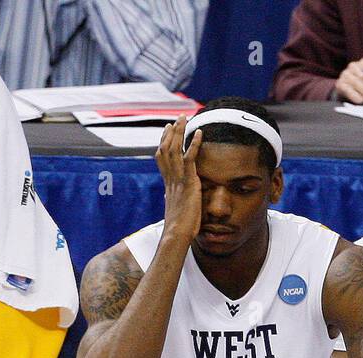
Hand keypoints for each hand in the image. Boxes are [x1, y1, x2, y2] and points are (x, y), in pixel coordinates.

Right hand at [155, 117, 202, 244]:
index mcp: (168, 184)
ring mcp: (178, 179)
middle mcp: (170, 179)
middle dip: (171, 133)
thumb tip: (172, 199)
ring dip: (180, 132)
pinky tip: (200, 132)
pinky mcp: (188, 182)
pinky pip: (191, 158)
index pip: (162, 159)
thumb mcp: (176, 210)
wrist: (177, 234)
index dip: (164, 143)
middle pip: (166, 149)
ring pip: (175, 149)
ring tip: (184, 118)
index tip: (167, 131)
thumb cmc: (178, 229)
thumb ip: (175, 200)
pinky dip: (195, 144)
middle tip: (176, 119)